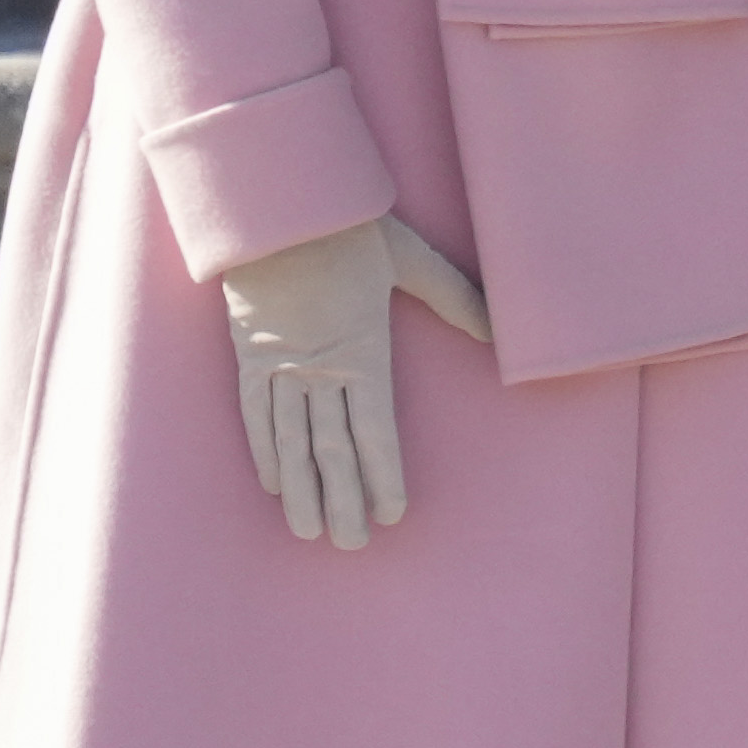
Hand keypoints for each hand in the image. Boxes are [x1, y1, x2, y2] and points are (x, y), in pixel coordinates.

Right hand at [221, 214, 493, 549]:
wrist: (276, 201)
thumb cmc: (350, 226)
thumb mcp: (410, 258)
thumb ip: (454, 297)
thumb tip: (498, 325)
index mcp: (363, 349)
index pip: (375, 429)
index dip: (383, 474)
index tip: (392, 514)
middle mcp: (320, 366)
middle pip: (331, 447)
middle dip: (343, 499)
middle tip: (351, 546)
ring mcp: (279, 363)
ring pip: (290, 440)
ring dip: (301, 490)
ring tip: (309, 532)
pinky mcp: (248, 353)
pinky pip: (253, 412)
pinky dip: (263, 451)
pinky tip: (274, 484)